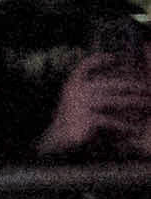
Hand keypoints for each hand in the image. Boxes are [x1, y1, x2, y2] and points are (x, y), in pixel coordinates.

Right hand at [36, 44, 150, 159]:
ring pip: (114, 101)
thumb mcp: (77, 101)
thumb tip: (114, 82)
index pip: (85, 65)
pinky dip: (125, 125)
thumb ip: (90, 90)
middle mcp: (76, 90)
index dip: (99, 60)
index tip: (115, 58)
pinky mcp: (87, 119)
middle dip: (130, 84)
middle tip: (146, 86)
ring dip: (134, 102)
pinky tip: (135, 129)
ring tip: (148, 103)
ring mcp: (81, 104)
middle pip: (109, 83)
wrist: (58, 140)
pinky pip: (112, 120)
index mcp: (72, 84)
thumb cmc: (72, 120)